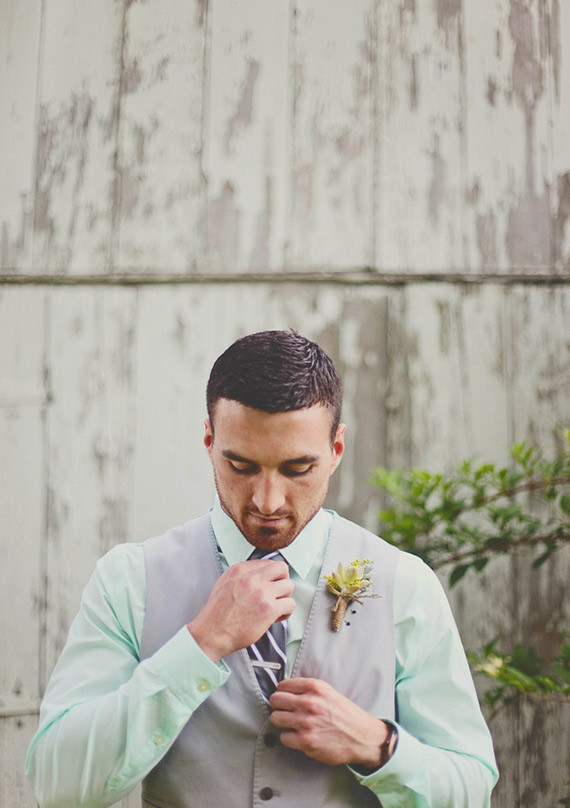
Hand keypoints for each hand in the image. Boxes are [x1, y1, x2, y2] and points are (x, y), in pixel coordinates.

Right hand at [187, 559, 294, 662]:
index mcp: (240, 570)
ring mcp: (261, 593)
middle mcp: (252, 578)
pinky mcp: (269, 609)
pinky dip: (286, 612)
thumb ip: (242, 575)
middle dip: (283, 579)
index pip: (267, 562)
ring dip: (285, 597)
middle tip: (278, 592)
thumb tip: (258, 573)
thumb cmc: (217, 613)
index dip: (271, 575)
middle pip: (282, 568)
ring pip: (289, 585)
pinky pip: (290, 604)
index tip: (269, 584)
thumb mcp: (224, 583)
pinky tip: (276, 617)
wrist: (212, 633)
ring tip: (276, 606)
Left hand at [269, 678, 388, 767]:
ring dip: (281, 722)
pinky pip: (283, 738)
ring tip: (290, 724)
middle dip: (278, 706)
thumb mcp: (329, 693)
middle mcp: (310, 702)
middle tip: (284, 711)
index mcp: (315, 687)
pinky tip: (298, 737)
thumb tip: (286, 692)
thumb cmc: (347, 716)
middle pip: (275, 700)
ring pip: (276, 718)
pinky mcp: (306, 741)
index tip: (283, 698)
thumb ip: (309, 690)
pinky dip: (289, 738)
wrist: (363, 738)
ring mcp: (307, 722)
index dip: (282, 692)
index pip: (283, 685)